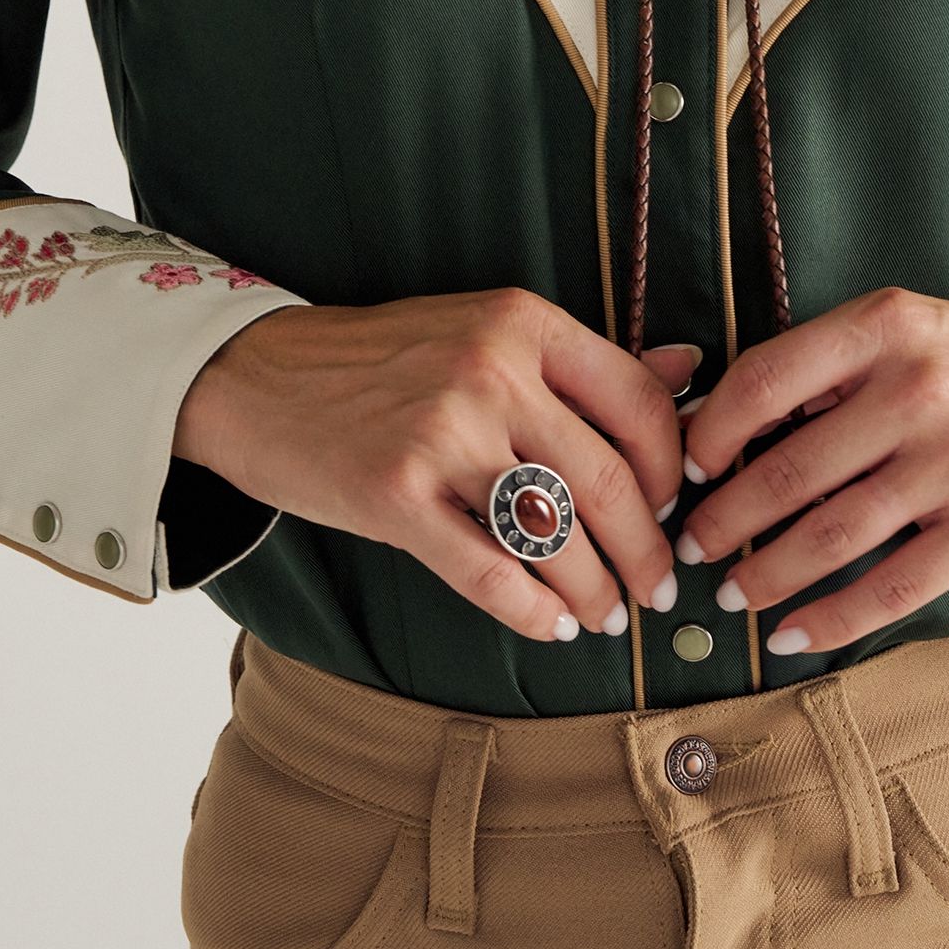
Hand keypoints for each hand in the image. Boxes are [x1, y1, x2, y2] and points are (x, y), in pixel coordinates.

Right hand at [174, 289, 697, 644]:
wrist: (257, 377)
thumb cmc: (383, 359)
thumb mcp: (487, 332)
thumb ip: (587, 361)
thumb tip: (691, 369)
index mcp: (523, 322)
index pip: (641, 404)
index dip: (674, 470)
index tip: (674, 509)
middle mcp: (490, 371)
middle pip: (611, 482)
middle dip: (646, 551)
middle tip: (656, 588)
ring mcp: (441, 434)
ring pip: (558, 536)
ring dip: (594, 592)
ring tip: (603, 615)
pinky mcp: (394, 497)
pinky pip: (489, 573)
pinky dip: (531, 612)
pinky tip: (548, 626)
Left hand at [668, 288, 948, 654]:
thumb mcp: (901, 327)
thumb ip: (823, 366)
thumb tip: (715, 427)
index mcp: (884, 327)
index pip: (766, 379)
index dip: (711, 432)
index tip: (687, 468)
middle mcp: (918, 389)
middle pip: (791, 469)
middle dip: (725, 519)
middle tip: (691, 546)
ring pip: (834, 535)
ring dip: (768, 574)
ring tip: (732, 593)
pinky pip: (896, 587)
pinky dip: (835, 619)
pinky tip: (794, 633)